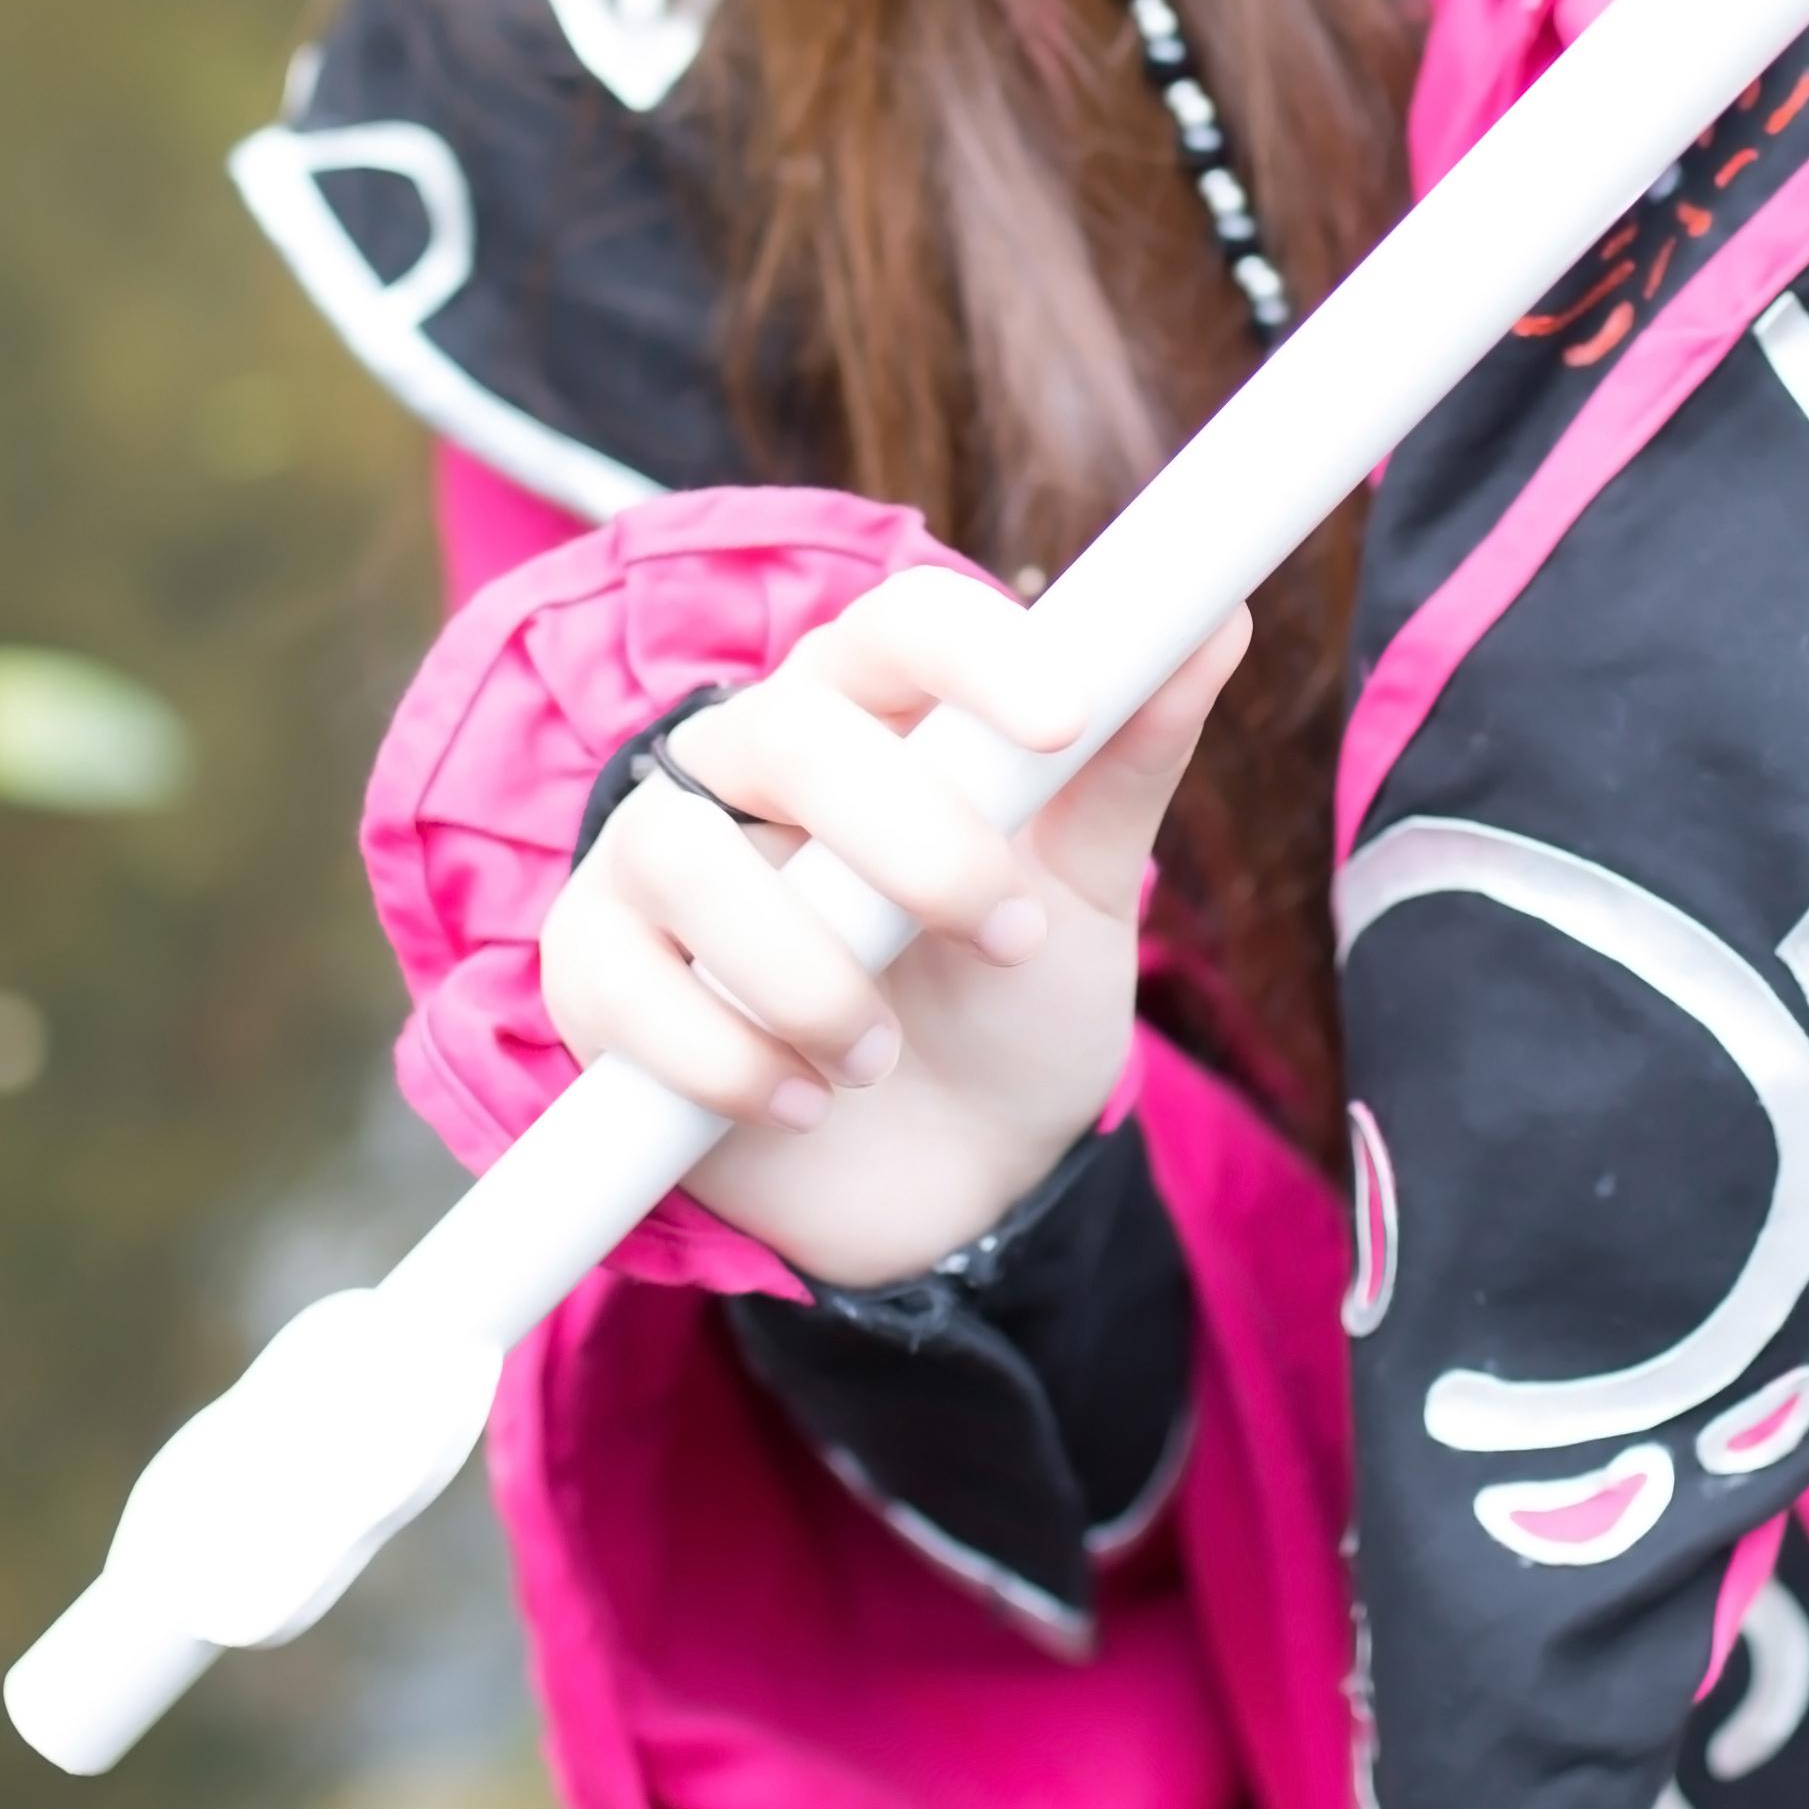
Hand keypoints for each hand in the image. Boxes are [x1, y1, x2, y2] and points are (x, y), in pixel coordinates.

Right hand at [536, 563, 1247, 1287]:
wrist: (950, 1185)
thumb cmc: (1008, 1007)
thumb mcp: (1084, 895)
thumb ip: (1124, 765)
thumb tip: (1212, 623)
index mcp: (875, 715)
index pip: (898, 625)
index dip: (975, 653)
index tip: (1066, 722)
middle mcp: (751, 764)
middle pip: (791, 730)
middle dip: (910, 838)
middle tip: (1006, 935)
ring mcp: (657, 865)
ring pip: (683, 852)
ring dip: (808, 973)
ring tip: (883, 1056)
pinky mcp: (596, 975)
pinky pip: (620, 984)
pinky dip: (724, 1055)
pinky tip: (803, 1103)